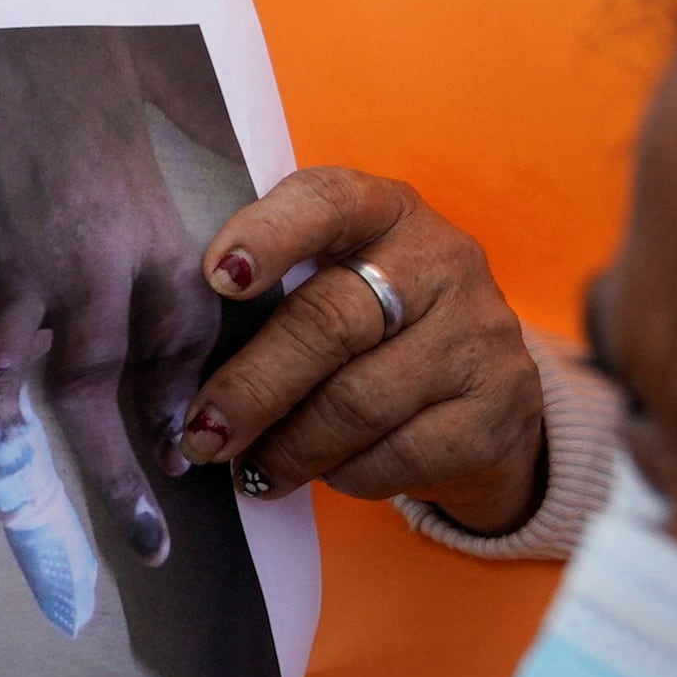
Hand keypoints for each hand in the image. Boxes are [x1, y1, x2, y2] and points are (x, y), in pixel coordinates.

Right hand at [0, 35, 218, 565]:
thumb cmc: (49, 46)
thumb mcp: (135, 100)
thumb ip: (167, 152)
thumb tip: (201, 167)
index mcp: (140, 222)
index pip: (182, 341)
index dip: (185, 401)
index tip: (190, 447)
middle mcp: (76, 266)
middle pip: (101, 395)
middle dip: (125, 481)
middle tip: (150, 547)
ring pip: (1, 408)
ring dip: (23, 486)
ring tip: (48, 557)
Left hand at [179, 167, 545, 533]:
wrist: (486, 390)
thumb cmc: (375, 325)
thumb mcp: (334, 278)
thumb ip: (272, 291)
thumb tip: (176, 358)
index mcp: (385, 210)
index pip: (326, 201)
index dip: (267, 235)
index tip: (216, 279)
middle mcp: (442, 260)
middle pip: (329, 322)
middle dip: (253, 387)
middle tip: (203, 433)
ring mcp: (479, 335)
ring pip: (360, 402)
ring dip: (290, 447)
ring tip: (249, 471)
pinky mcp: (500, 409)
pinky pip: (401, 454)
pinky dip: (347, 473)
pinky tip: (324, 474)